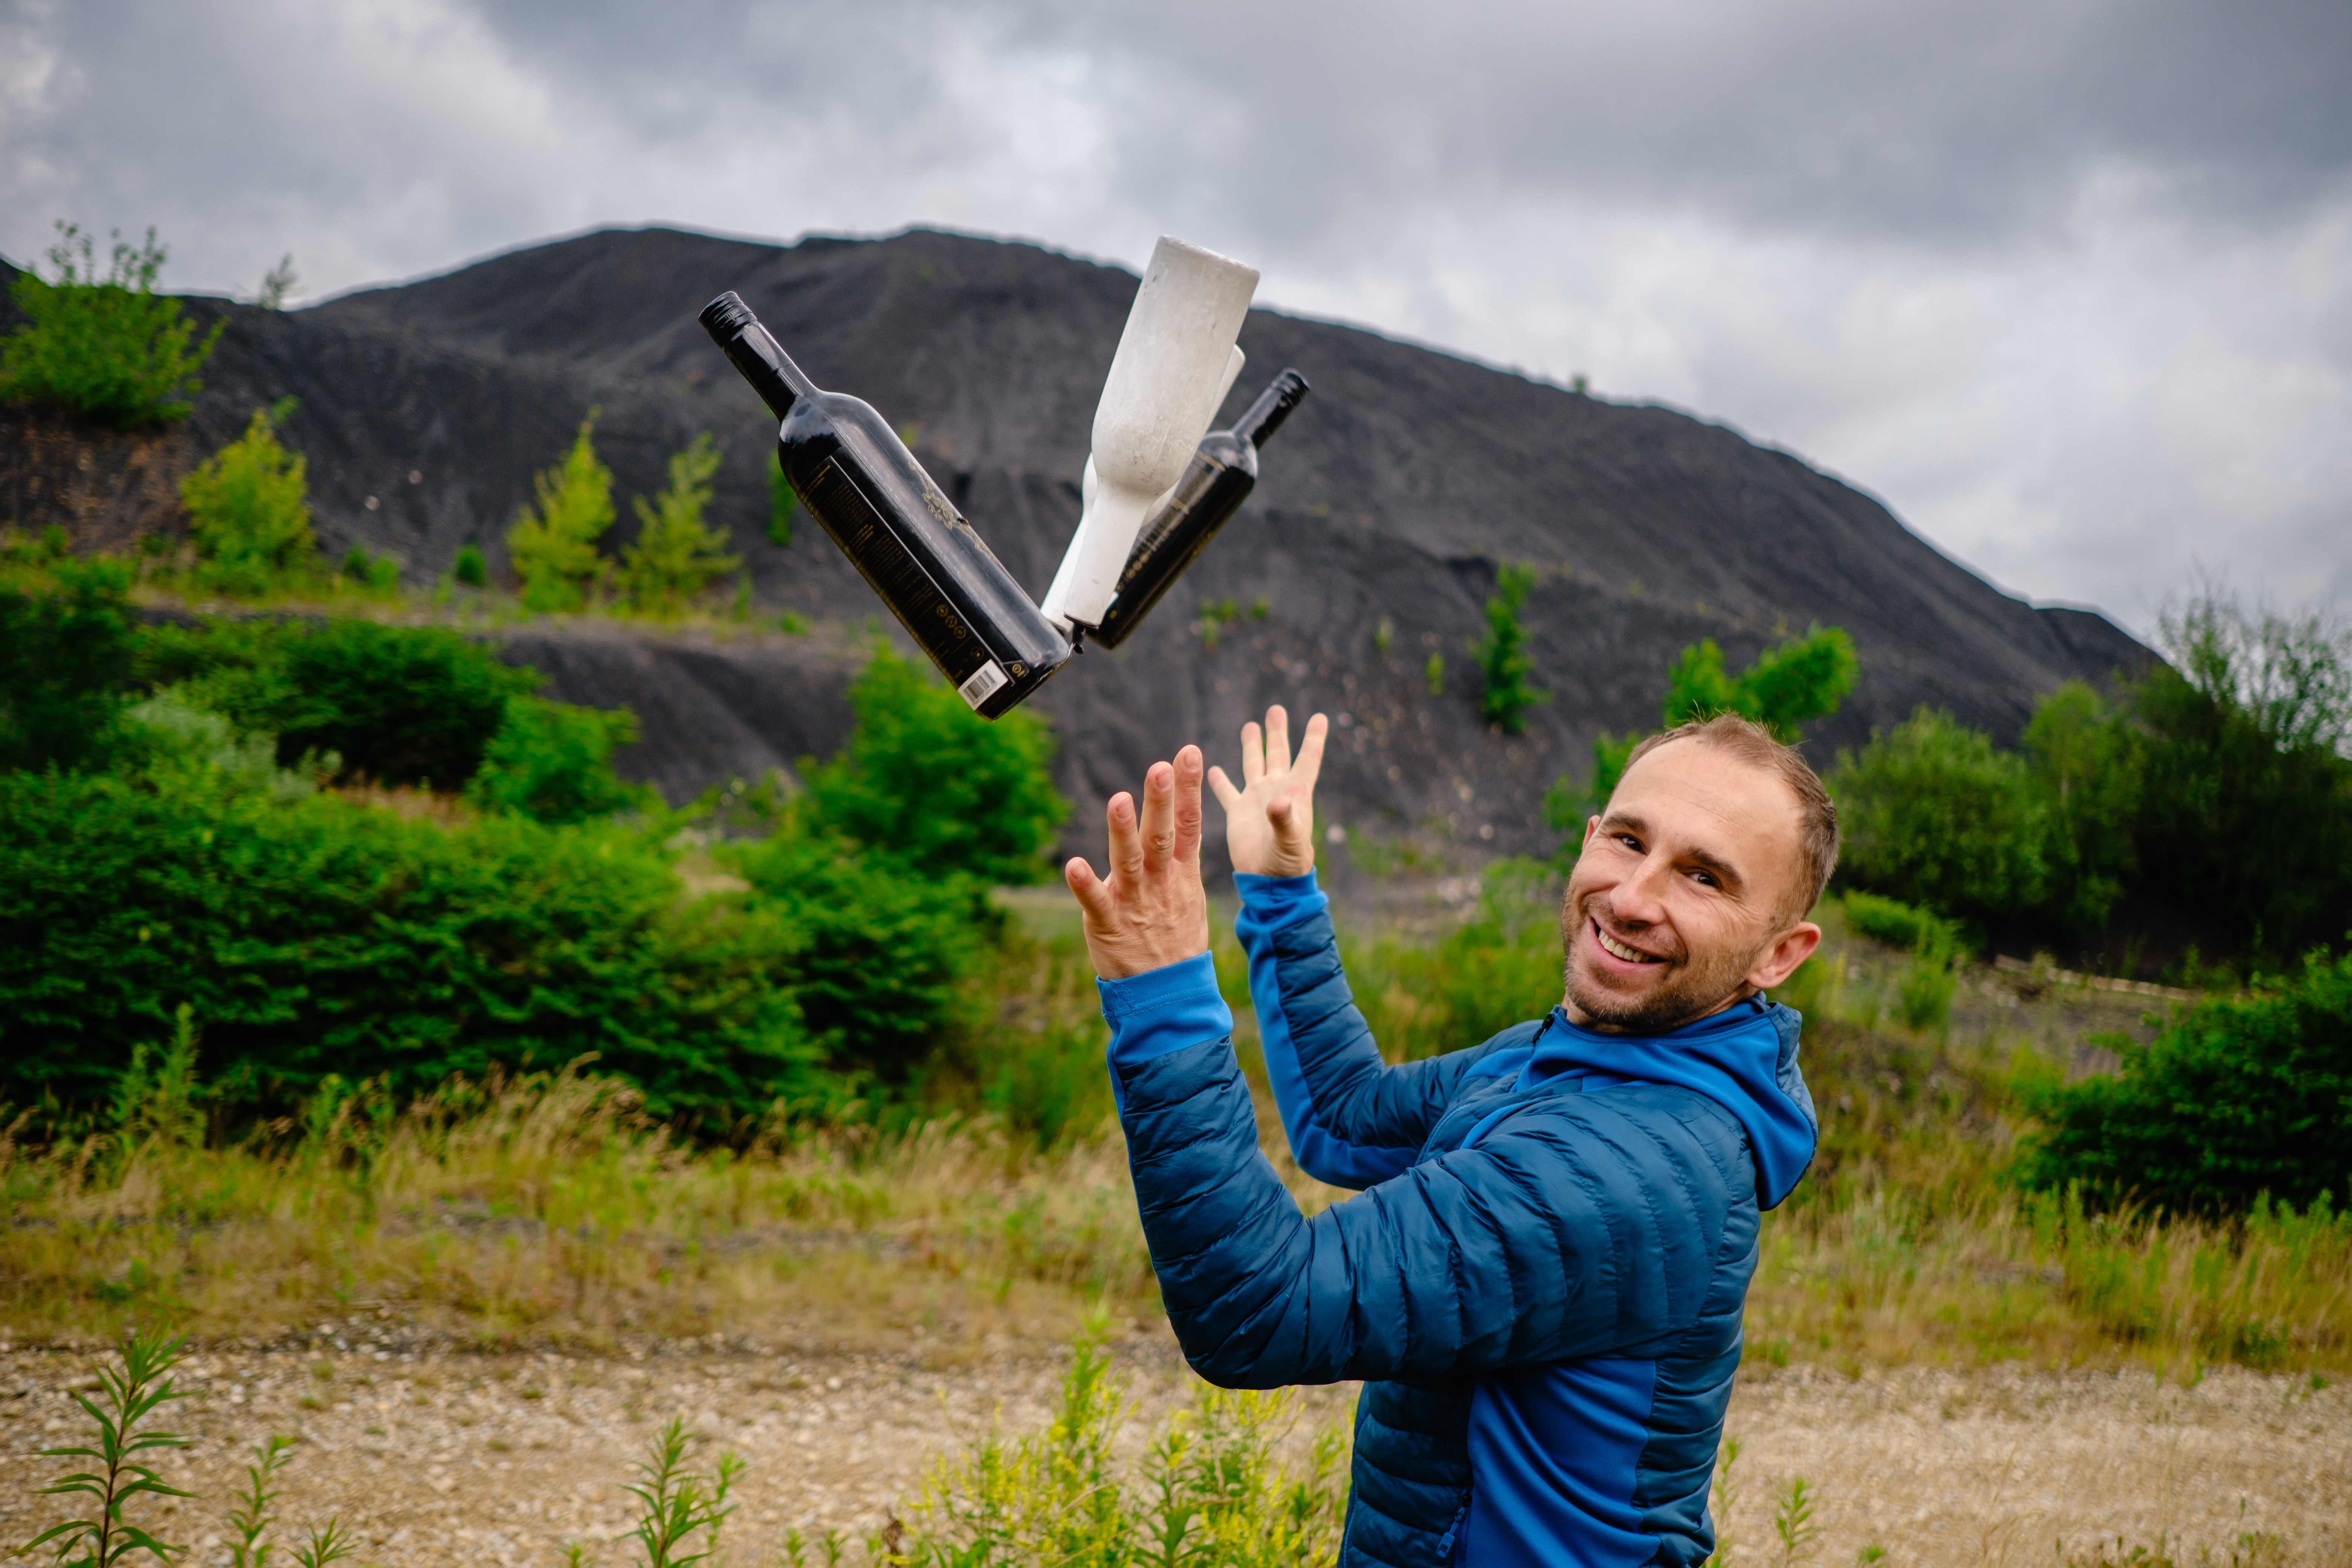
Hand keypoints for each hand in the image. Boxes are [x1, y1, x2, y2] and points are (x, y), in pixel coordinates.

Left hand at [1065, 745, 1211, 979]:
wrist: (1168, 993)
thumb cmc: (1174, 935)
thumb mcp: (1187, 893)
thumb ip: (1179, 854)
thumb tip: (1178, 811)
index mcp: (1181, 874)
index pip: (1188, 824)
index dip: (1188, 789)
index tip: (1187, 753)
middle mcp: (1160, 884)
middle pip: (1162, 837)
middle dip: (1161, 802)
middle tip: (1159, 767)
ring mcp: (1135, 904)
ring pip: (1130, 863)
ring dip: (1122, 832)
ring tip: (1118, 800)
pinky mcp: (1108, 925)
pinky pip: (1095, 903)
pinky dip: (1085, 884)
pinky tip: (1073, 865)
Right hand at [1208, 704, 1326, 877]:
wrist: (1268, 882)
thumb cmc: (1288, 863)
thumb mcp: (1290, 841)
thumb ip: (1285, 820)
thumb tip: (1278, 800)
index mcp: (1294, 793)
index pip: (1307, 759)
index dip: (1313, 738)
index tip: (1320, 717)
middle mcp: (1275, 790)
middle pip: (1277, 754)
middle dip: (1277, 732)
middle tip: (1276, 710)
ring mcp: (1256, 800)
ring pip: (1253, 765)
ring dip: (1252, 746)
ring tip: (1250, 725)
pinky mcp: (1238, 813)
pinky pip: (1227, 792)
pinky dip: (1220, 781)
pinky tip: (1211, 768)